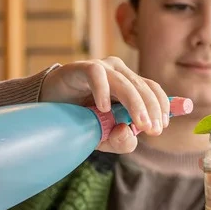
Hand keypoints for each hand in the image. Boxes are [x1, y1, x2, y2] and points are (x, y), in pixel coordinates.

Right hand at [40, 57, 171, 153]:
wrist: (47, 109)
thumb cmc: (79, 120)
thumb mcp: (104, 138)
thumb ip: (121, 141)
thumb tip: (130, 132)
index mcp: (129, 85)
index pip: (153, 90)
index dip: (163, 106)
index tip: (163, 126)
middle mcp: (119, 73)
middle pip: (144, 88)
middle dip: (152, 110)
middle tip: (152, 130)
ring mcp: (102, 68)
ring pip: (125, 83)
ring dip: (135, 105)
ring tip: (139, 124)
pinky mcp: (82, 68)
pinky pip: (97, 75)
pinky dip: (102, 91)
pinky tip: (103, 108)